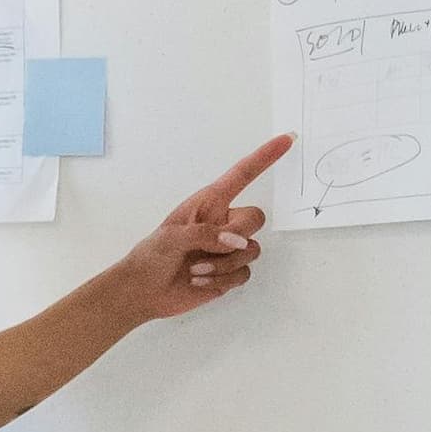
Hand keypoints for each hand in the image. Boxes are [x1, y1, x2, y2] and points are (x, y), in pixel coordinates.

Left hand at [116, 137, 291, 328]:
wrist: (144, 291)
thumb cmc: (151, 256)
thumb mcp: (172, 237)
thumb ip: (205, 234)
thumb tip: (236, 242)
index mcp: (208, 203)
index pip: (242, 175)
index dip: (264, 157)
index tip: (287, 140)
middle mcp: (222, 222)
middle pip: (255, 218)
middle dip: (238, 235)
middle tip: (213, 247)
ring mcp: (227, 248)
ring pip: (251, 250)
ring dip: (224, 264)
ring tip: (195, 270)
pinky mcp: (229, 271)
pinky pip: (244, 273)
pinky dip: (222, 279)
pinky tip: (199, 281)